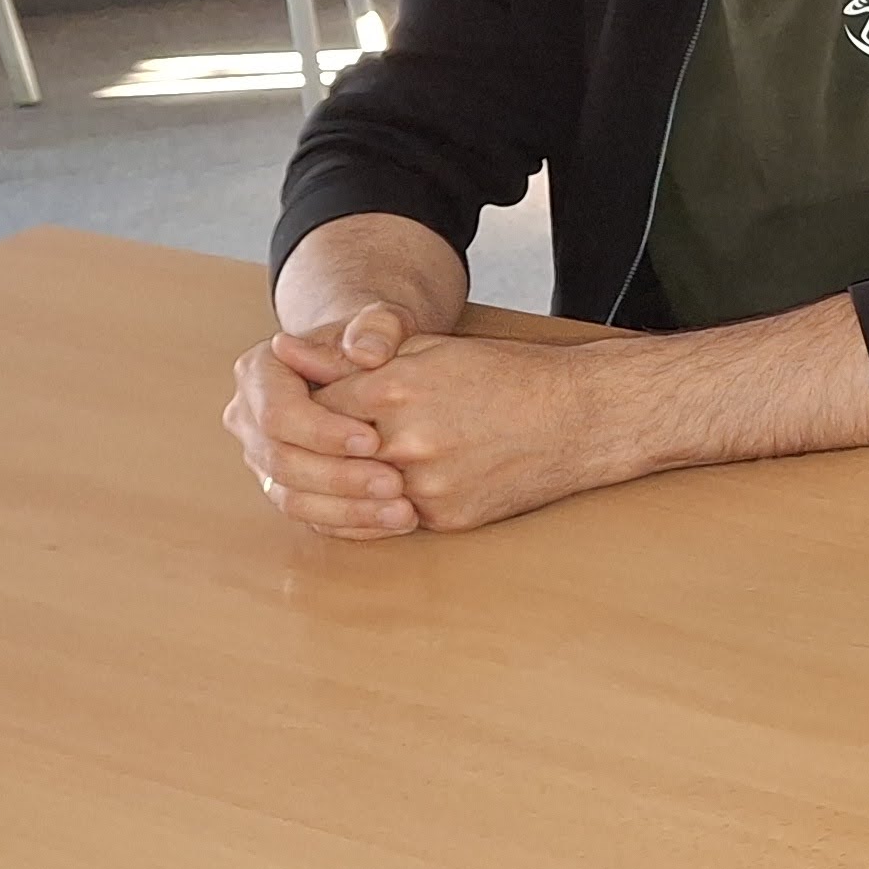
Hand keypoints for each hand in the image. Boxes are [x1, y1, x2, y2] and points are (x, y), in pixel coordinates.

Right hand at [227, 303, 421, 537]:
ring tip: (403, 511)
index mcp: (258, 372)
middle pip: (280, 460)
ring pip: (291, 497)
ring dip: (348, 509)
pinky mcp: (287, 486)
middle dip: (339, 476)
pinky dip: (352, 523)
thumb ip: (377, 327)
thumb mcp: (381, 322)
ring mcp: (263, 456)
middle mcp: (249, 417)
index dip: (322, 431)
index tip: (373, 439)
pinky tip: (393, 521)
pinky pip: (310, 517)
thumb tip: (365, 351)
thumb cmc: (374, 339)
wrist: (369, 363)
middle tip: (394, 482)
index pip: (277, 412)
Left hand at [308, 331, 620, 532]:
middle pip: (327, 455)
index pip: (315, 404)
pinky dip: (382, 505)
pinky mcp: (446, 517)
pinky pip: (391, 519)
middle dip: (322, 448)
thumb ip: (352, 354)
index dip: (312, 405)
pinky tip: (394, 486)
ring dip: (347, 482)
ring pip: (354, 493)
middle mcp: (405, 441)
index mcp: (395, 389)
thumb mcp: (430, 349)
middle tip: (330, 439)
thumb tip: (285, 349)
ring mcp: (425, 485)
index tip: (316, 404)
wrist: (582, 417)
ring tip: (360, 462)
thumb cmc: (510, 375)